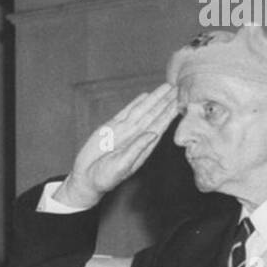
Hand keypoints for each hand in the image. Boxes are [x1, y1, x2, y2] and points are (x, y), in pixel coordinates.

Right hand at [56, 84, 179, 209]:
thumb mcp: (121, 166)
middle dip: (166, 101)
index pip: (159, 127)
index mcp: (142, 148)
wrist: (85, 179)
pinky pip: (126, 112)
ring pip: (142, 110)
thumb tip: (153, 134)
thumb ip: (136, 149)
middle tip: (179, 87)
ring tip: (167, 86)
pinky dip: (136, 103)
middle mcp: (135, 137)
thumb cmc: (104, 177)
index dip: (169, 114)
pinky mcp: (111, 127)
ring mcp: (124, 131)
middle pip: (154, 115)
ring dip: (155, 98)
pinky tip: (146, 96)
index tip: (181, 102)